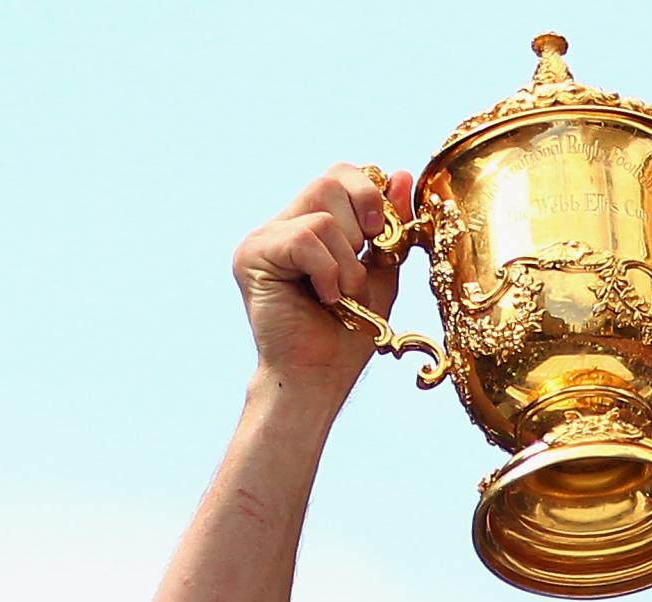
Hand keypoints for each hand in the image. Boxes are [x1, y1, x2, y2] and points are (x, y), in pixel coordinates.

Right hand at [232, 164, 416, 392]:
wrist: (319, 377)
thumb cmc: (347, 334)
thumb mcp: (379, 271)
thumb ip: (388, 225)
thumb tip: (399, 173)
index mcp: (306, 224)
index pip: (339, 175)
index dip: (369, 197)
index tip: (379, 239)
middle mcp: (280, 226)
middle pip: (330, 181)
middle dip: (361, 227)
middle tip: (356, 273)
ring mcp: (262, 239)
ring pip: (321, 212)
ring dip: (346, 260)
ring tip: (340, 295)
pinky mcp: (252, 256)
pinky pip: (305, 236)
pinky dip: (327, 270)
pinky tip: (324, 297)